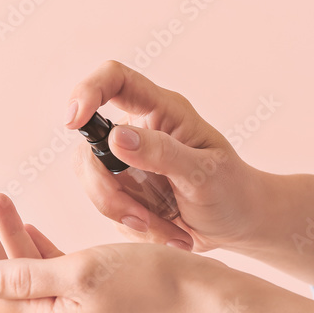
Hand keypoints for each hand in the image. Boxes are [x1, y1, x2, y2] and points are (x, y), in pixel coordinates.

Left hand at [0, 191, 223, 312]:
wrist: (206, 299)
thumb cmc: (151, 281)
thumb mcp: (82, 270)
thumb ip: (25, 273)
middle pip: (5, 276)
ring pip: (28, 270)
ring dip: (10, 234)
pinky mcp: (98, 300)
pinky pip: (53, 272)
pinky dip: (37, 246)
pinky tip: (27, 225)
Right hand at [66, 61, 313, 301]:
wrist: (240, 225)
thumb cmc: (233, 190)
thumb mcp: (204, 173)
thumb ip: (161, 153)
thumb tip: (115, 137)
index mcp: (161, 110)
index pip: (114, 79)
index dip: (87, 90)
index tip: (73, 121)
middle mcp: (138, 130)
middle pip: (90, 145)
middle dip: (106, 188)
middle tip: (140, 218)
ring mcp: (126, 162)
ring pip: (92, 182)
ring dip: (124, 214)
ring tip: (168, 229)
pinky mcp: (123, 191)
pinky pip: (108, 209)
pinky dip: (136, 228)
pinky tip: (168, 232)